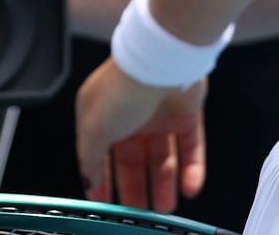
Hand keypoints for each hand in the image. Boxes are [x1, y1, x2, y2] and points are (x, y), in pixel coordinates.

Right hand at [76, 58, 207, 211]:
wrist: (161, 62)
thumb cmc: (122, 90)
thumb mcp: (92, 129)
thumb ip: (88, 159)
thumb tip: (87, 180)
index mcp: (102, 116)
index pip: (101, 156)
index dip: (103, 181)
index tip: (105, 206)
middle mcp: (130, 116)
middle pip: (134, 161)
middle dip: (136, 190)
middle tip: (139, 215)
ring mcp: (160, 115)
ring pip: (163, 158)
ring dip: (164, 185)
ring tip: (165, 209)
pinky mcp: (187, 115)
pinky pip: (190, 148)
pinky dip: (192, 170)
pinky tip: (190, 189)